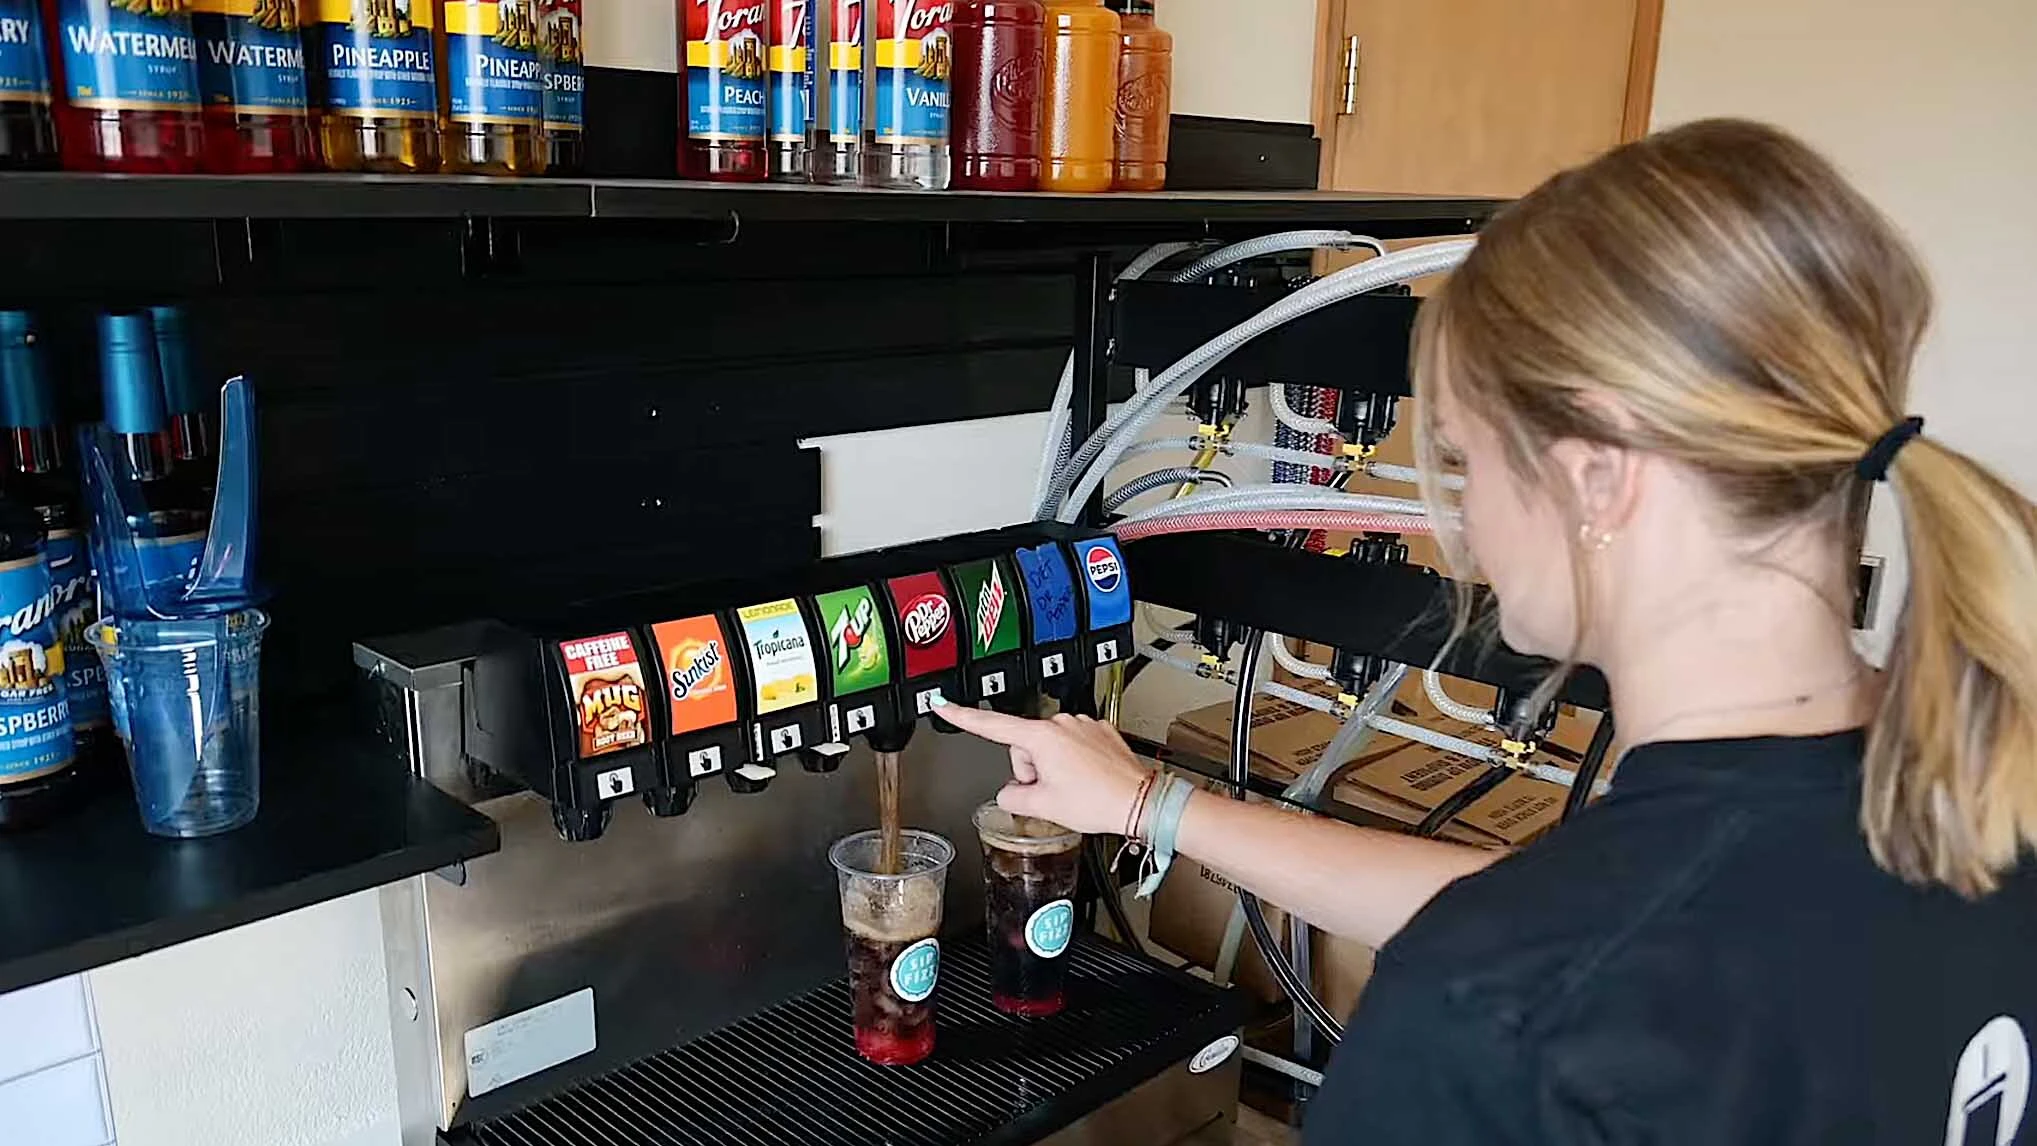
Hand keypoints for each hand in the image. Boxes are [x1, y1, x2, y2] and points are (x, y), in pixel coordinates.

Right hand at [931, 701, 1151, 836]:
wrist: (1139, 801)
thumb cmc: (1098, 801)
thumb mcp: (1044, 806)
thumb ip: (1012, 796)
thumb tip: (1009, 793)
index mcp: (1043, 737)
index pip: (991, 725)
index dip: (962, 716)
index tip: (942, 704)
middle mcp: (1062, 723)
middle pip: (1025, 745)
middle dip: (1032, 770)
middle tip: (1052, 792)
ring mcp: (1083, 725)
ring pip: (1049, 746)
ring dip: (1054, 767)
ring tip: (1075, 789)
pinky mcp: (1100, 731)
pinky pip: (1073, 745)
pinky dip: (1074, 762)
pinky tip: (1087, 780)